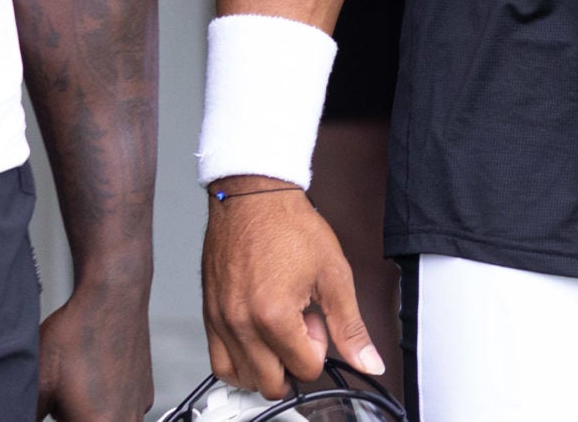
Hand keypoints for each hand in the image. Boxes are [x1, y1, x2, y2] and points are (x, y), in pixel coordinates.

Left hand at [38, 278, 153, 420]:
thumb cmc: (76, 336)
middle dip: (72, 418)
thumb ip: (28, 414)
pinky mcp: (144, 393)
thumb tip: (13, 416)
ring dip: (89, 417)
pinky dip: (105, 409)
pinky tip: (89, 384)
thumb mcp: (39, 382)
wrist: (113, 296)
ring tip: (71, 394)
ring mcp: (139, 408)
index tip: (56, 411)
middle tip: (61, 404)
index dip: (61, 420)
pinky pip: (122, 414)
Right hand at [202, 182, 383, 399]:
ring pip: (242, 378)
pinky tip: (256, 340)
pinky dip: (239, 363)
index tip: (315, 319)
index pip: (305, 369)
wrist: (253, 194)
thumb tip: (368, 361)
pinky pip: (218, 361)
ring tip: (278, 335)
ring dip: (266, 368)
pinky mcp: (208, 313)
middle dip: (293, 364)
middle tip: (299, 329)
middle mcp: (241, 322)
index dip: (319, 347)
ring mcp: (221, 319)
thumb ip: (350, 326)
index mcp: (274, 315)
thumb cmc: (289, 225)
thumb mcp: (333, 275)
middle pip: (272, 382)